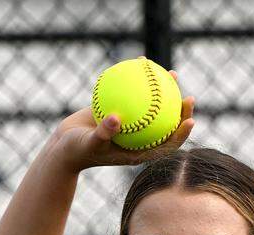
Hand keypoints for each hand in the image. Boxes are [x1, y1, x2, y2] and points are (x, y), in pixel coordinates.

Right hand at [48, 69, 195, 172]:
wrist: (62, 147)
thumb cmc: (77, 151)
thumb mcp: (89, 144)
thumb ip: (104, 133)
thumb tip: (117, 118)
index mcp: (139, 151)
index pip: (167, 145)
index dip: (181, 134)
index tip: (191, 120)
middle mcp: (139, 138)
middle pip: (166, 124)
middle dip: (181, 111)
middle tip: (188, 97)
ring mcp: (131, 123)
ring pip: (152, 105)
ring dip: (164, 90)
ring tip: (172, 73)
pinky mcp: (120, 110)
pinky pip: (133, 93)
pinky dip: (137, 79)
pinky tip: (141, 63)